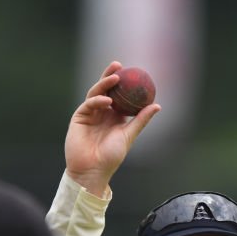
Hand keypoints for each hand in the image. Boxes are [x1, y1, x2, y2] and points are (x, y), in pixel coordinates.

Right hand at [64, 61, 160, 197]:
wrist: (93, 170)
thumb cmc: (111, 156)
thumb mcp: (129, 135)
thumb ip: (141, 120)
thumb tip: (157, 105)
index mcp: (113, 116)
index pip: (118, 94)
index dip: (123, 82)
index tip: (133, 72)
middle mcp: (101, 112)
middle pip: (105, 89)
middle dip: (110, 75)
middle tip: (119, 65)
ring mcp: (89, 114)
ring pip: (95, 93)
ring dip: (104, 84)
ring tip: (115, 78)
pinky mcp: (79, 117)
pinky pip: (88, 104)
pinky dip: (97, 101)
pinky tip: (107, 101)